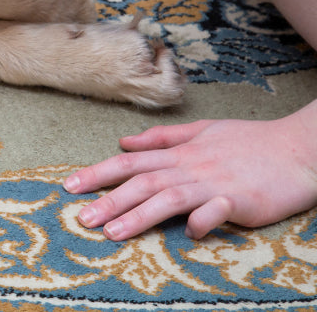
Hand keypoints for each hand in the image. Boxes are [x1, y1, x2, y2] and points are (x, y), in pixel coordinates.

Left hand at [64, 101, 316, 239]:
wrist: (297, 148)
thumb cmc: (249, 141)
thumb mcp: (202, 130)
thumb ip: (162, 138)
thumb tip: (124, 142)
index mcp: (180, 152)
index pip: (130, 162)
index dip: (98, 173)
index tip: (69, 186)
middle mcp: (190, 166)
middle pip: (142, 182)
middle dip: (108, 199)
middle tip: (80, 217)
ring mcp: (214, 183)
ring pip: (169, 197)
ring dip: (139, 215)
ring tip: (112, 232)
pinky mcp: (240, 200)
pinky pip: (216, 211)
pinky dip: (202, 221)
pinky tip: (188, 234)